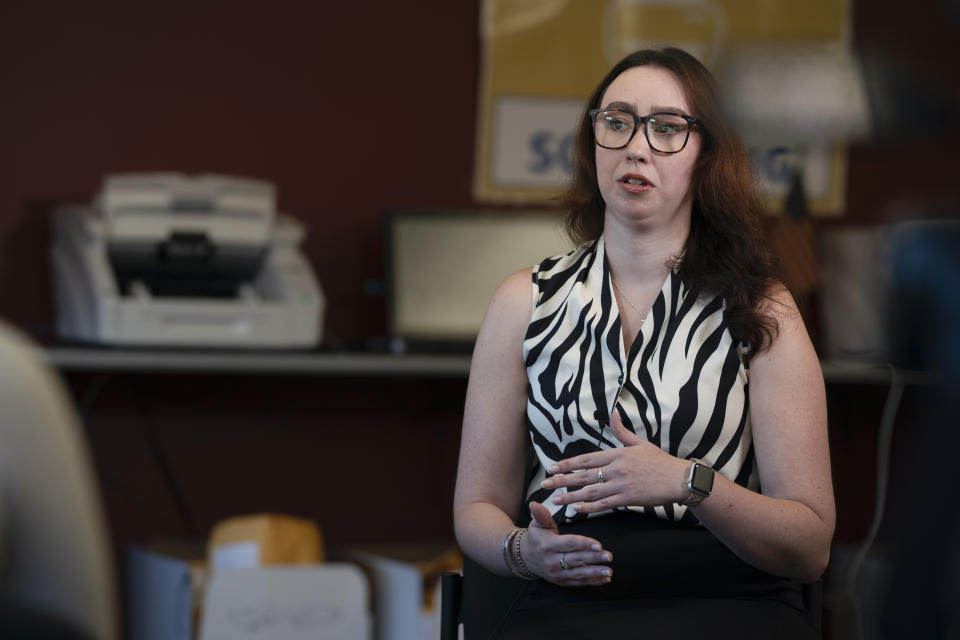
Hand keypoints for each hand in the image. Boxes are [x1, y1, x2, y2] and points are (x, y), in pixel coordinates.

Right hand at [520, 501, 612, 585]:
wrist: (525, 558)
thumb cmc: (536, 539)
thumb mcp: (537, 525)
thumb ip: (540, 515)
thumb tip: (534, 504)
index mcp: (549, 545)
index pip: (570, 543)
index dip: (585, 544)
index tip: (598, 545)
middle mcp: (553, 561)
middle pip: (577, 558)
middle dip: (594, 558)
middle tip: (608, 556)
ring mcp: (557, 573)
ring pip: (579, 573)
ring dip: (595, 572)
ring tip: (609, 570)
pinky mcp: (562, 581)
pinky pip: (579, 582)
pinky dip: (592, 581)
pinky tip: (604, 579)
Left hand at [541, 409, 688, 512]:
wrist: (679, 479)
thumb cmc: (659, 461)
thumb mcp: (640, 443)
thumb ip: (622, 431)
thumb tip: (613, 413)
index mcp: (617, 454)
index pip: (586, 459)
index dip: (568, 464)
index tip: (552, 467)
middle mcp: (617, 469)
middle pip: (584, 475)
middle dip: (563, 480)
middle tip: (546, 485)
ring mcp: (622, 485)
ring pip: (591, 492)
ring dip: (571, 496)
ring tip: (556, 500)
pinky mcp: (629, 499)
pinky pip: (605, 504)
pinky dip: (589, 507)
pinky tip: (576, 509)